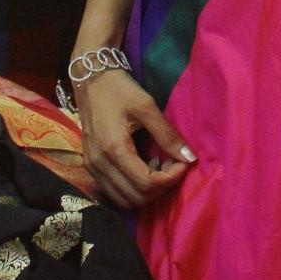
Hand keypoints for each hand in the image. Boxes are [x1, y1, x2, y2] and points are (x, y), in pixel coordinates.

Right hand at [75, 66, 195, 209]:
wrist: (91, 79)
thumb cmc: (119, 89)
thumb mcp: (147, 106)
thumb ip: (167, 135)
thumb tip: (190, 158)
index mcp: (114, 148)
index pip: (146, 183)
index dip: (170, 179)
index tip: (182, 163)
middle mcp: (99, 164)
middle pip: (136, 198)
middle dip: (160, 187)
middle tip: (172, 165)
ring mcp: (92, 167)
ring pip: (124, 200)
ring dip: (147, 191)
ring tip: (159, 167)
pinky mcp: (90, 166)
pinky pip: (114, 191)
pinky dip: (132, 188)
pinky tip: (143, 168)